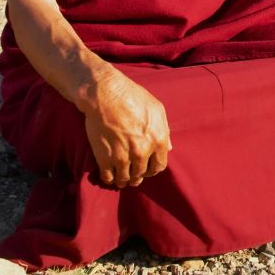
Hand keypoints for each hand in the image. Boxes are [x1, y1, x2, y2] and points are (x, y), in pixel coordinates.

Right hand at [83, 70, 171, 187]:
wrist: (107, 94)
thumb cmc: (133, 97)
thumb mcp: (157, 109)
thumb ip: (164, 131)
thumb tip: (169, 148)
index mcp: (158, 140)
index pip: (159, 166)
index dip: (153, 169)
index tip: (147, 169)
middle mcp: (142, 152)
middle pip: (141, 174)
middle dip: (138, 176)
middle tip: (133, 175)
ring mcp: (123, 157)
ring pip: (125, 178)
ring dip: (124, 180)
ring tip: (121, 179)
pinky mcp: (105, 158)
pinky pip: (108, 177)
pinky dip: (109, 179)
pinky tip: (110, 176)